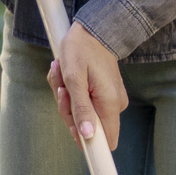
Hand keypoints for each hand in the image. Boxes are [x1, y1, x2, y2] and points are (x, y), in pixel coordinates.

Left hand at [49, 23, 127, 149]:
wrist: (93, 30)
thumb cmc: (81, 49)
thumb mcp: (74, 78)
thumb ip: (81, 108)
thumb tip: (87, 135)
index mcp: (110, 104)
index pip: (107, 142)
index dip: (89, 143)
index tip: (73, 131)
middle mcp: (114, 105)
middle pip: (87, 127)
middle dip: (68, 110)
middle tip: (61, 88)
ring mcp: (109, 100)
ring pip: (82, 114)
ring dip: (66, 98)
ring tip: (62, 75)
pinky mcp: (104, 95)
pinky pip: (84, 103)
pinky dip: (71, 93)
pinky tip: (66, 77)